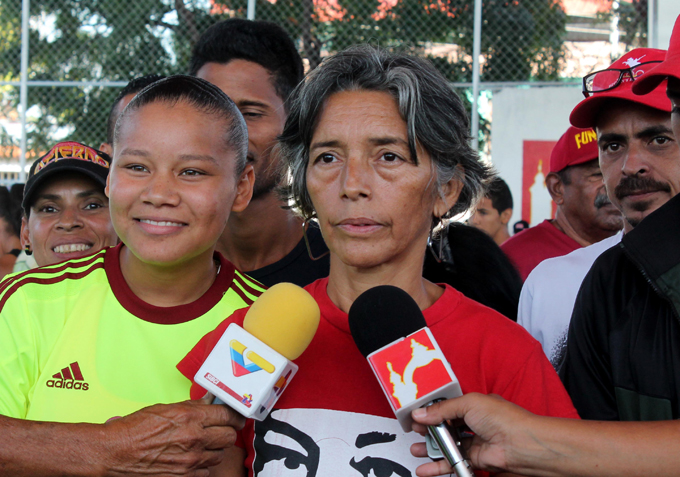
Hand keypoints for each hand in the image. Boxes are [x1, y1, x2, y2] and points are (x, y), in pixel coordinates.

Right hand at [101, 395, 245, 476]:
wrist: (116, 453)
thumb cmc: (135, 430)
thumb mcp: (165, 408)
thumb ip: (191, 406)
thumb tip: (208, 403)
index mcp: (190, 418)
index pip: (228, 415)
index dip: (234, 415)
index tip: (235, 416)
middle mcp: (194, 439)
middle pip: (230, 436)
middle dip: (227, 431)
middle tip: (220, 429)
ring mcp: (191, 460)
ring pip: (220, 454)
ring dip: (215, 449)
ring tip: (202, 443)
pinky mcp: (184, 476)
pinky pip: (206, 471)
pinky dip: (203, 465)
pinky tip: (193, 457)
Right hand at [410, 393, 533, 475]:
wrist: (520, 444)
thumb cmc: (502, 418)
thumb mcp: (468, 404)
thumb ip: (442, 410)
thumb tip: (421, 413)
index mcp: (473, 405)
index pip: (447, 407)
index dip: (432, 411)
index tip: (417, 415)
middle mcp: (473, 423)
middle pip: (445, 427)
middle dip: (429, 430)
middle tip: (415, 432)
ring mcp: (474, 442)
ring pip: (447, 446)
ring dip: (431, 449)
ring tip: (416, 450)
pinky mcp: (474, 460)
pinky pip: (452, 462)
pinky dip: (438, 466)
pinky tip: (425, 468)